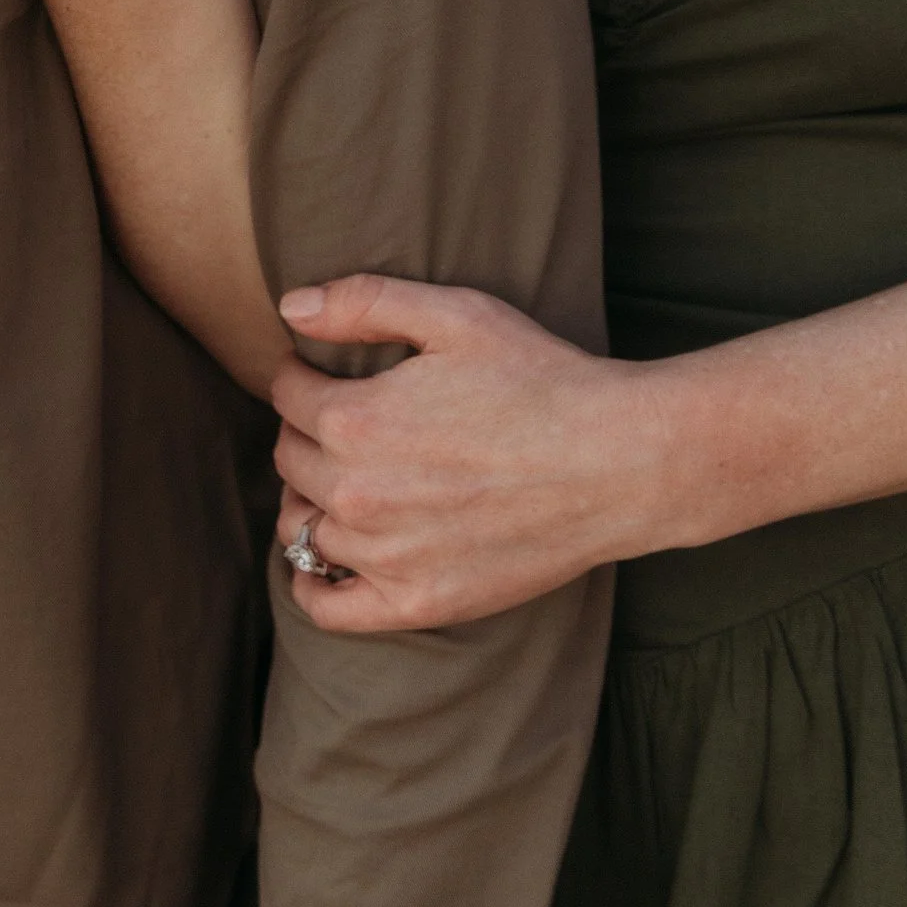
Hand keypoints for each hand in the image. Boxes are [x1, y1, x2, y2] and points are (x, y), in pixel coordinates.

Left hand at [273, 276, 698, 629]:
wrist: (617, 463)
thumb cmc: (541, 381)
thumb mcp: (457, 315)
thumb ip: (365, 302)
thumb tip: (291, 308)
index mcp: (355, 420)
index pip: (288, 395)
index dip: (302, 374)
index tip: (321, 372)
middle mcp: (356, 493)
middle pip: (290, 459)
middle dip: (306, 431)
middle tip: (342, 421)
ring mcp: (384, 556)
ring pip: (302, 526)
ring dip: (312, 497)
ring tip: (343, 479)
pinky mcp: (416, 602)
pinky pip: (325, 604)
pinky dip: (311, 580)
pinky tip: (327, 556)